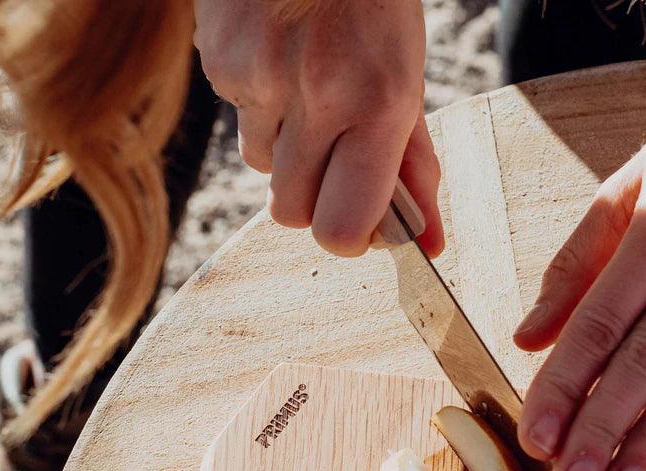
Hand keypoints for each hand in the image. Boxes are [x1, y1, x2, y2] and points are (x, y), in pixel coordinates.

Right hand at [193, 0, 443, 257]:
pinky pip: (238, 117)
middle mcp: (317, 96)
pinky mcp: (219, 61)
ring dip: (284, 143)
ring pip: (262, 167)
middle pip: (291, 212)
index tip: (355, 221)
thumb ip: (414, 164)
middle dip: (311, 194)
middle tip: (332, 147)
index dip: (344, 236)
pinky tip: (277, 52)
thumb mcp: (407, 74)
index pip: (341, 228)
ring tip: (305, 81)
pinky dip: (259, 99)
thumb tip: (427, 243)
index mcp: (378, 103)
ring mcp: (259, 78)